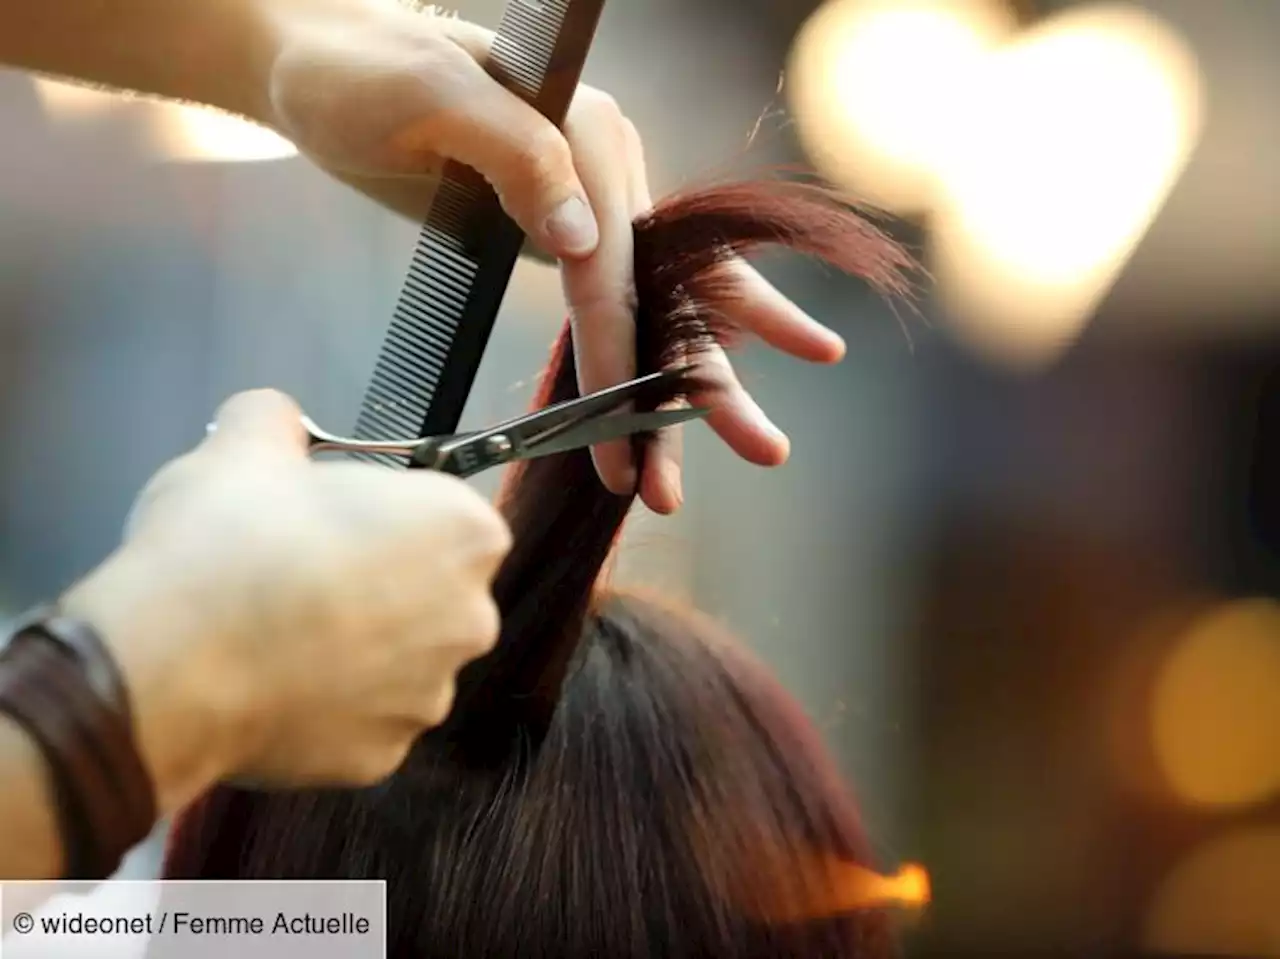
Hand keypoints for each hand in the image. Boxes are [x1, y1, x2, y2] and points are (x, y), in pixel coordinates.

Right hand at [62, 389, 508, 808]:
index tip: (339, 518)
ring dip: (358, 650)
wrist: (169, 665)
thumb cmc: (227, 545)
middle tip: (306, 574)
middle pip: (433, 592)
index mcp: (464, 533)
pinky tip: (276, 685)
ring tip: (281, 634)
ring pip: (400, 662)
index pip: (447, 514)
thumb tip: (275, 418)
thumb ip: (278, 419)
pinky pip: (362, 721)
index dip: (389, 513)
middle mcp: (470, 619)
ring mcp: (429, 697)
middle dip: (383, 584)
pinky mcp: (383, 759)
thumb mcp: (244, 446)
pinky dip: (329, 708)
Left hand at [261, 1, 845, 512]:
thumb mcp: (429, 96)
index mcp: (589, 132)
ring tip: (684, 481)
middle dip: (709, 382)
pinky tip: (660, 421)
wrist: (318, 64)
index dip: (623, 355)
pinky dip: (635, 371)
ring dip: (681, 395)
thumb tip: (580, 239)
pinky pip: (613, 309)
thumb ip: (517, 155)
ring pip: (656, 309)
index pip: (616, 263)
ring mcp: (589, 204)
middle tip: (765, 450)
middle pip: (674, 289)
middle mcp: (606, 169)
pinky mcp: (559, 232)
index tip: (621, 435)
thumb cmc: (361, 71)